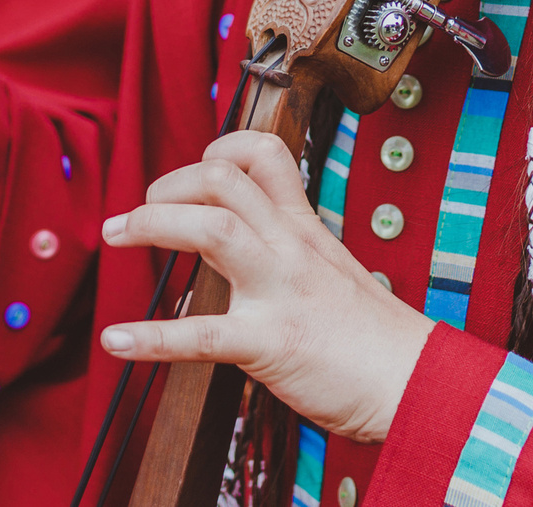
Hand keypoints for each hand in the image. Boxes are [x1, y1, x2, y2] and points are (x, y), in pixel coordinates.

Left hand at [97, 131, 434, 445]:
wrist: (416, 383)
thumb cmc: (375, 338)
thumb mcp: (332, 271)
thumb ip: (287, 251)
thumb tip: (236, 245)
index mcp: (303, 228)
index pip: (264, 153)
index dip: (218, 149)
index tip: (192, 172)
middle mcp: (289, 247)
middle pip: (223, 179)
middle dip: (167, 186)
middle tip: (136, 212)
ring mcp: (280, 290)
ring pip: (211, 228)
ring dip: (152, 225)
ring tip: (116, 236)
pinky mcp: (271, 343)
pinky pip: (201, 335)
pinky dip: (151, 338)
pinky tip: (116, 341)